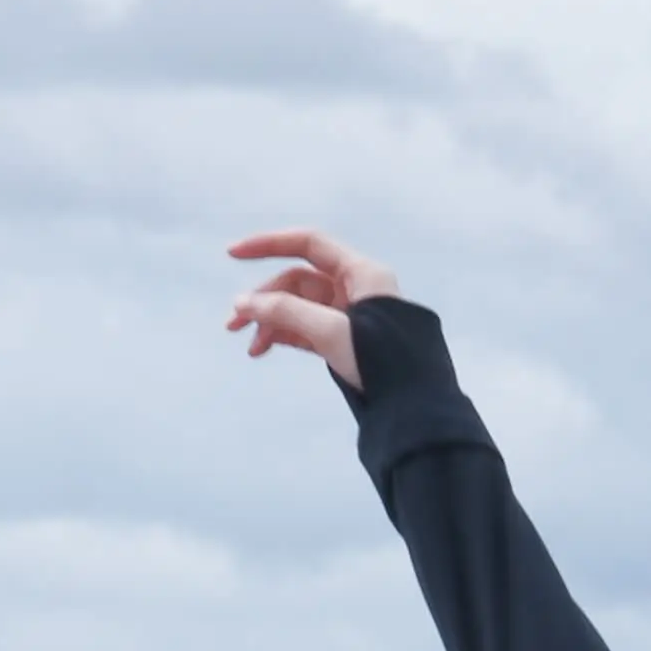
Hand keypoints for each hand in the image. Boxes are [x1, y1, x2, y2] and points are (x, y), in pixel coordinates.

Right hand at [223, 227, 400, 390]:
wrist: (416, 406)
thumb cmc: (383, 361)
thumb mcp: (330, 331)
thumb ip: (286, 312)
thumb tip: (243, 303)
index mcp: (361, 273)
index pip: (308, 244)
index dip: (269, 244)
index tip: (233, 253)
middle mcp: (356, 289)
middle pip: (298, 281)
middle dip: (264, 299)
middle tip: (233, 323)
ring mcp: (351, 315)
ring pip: (300, 307)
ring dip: (271, 321)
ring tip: (251, 347)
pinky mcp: (346, 340)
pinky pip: (308, 329)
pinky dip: (285, 335)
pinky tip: (264, 348)